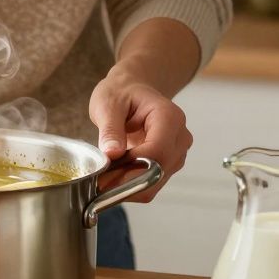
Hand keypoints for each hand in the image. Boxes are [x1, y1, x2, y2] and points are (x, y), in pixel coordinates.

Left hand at [88, 67, 192, 202]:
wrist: (132, 91)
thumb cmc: (121, 93)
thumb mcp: (108, 104)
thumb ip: (110, 129)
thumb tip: (111, 154)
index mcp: (169, 117)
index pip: (157, 151)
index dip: (130, 168)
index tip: (104, 176)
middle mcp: (180, 137)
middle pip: (159, 171)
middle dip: (127, 182)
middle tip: (98, 182)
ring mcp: (177, 153)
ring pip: (156, 182)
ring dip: (129, 186)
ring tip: (104, 178)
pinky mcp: (169, 164)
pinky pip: (152, 183)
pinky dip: (132, 186)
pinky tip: (114, 178)